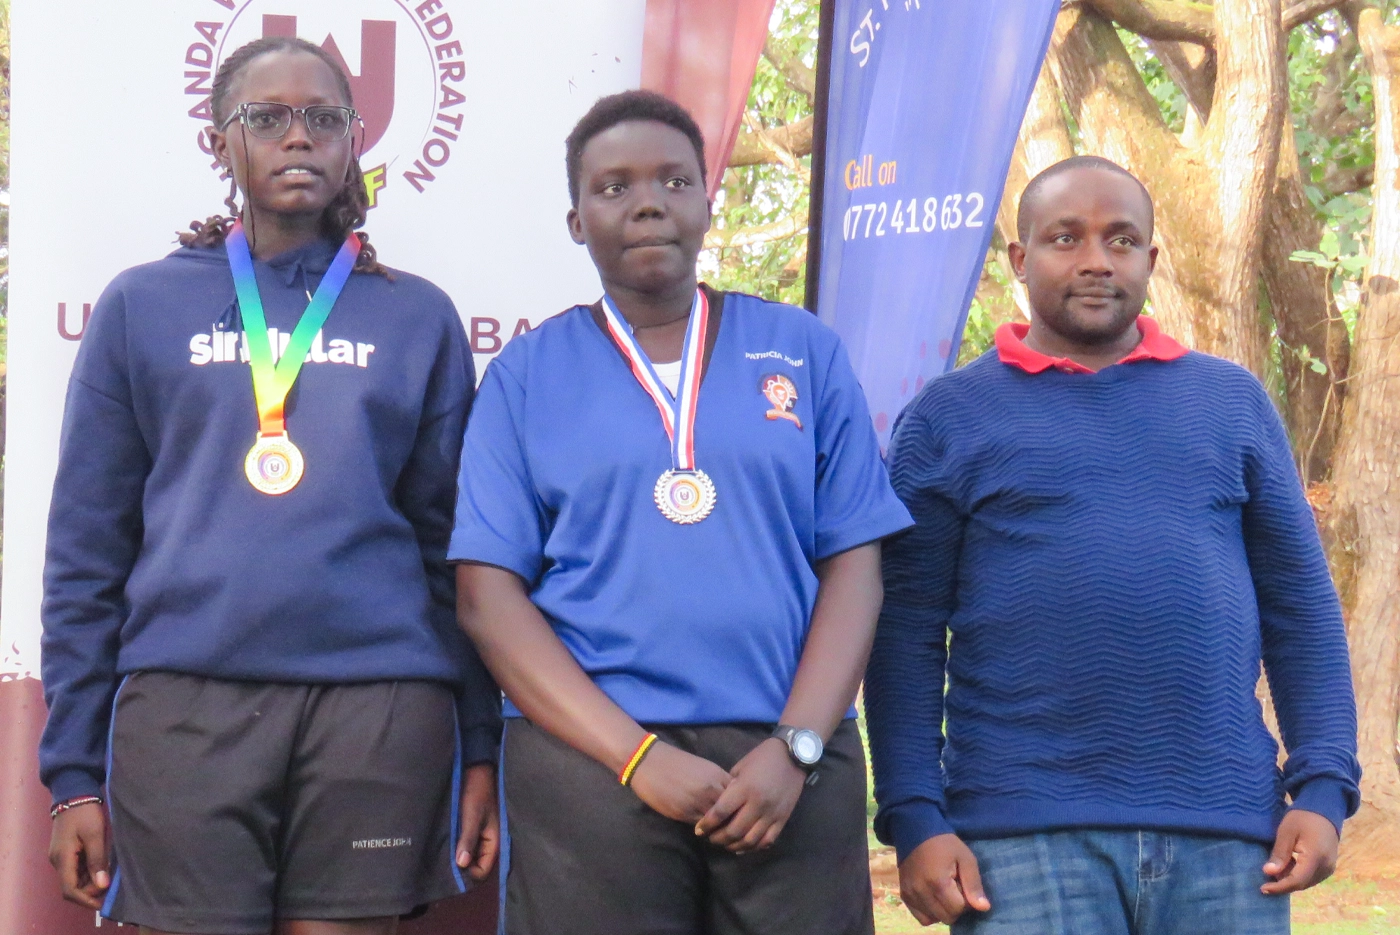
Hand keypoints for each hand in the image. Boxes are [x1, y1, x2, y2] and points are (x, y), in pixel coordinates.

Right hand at [48, 801, 109, 908]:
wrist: (74, 793)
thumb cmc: (85, 812)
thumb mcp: (95, 835)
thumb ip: (98, 860)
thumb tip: (102, 885)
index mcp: (62, 859)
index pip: (69, 889)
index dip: (86, 899)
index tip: (103, 901)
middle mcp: (58, 861)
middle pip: (72, 886)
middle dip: (91, 890)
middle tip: (112, 885)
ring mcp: (61, 857)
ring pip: (75, 878)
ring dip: (91, 881)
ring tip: (111, 876)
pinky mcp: (67, 852)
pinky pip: (77, 869)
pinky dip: (89, 872)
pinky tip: (104, 867)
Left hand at [455, 764, 499, 880]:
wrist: (476, 771)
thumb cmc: (477, 793)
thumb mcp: (472, 816)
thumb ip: (468, 840)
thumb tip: (462, 864)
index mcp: (494, 841)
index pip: (483, 871)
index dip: (469, 873)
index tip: (451, 870)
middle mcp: (489, 842)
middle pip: (476, 866)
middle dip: (463, 867)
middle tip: (445, 863)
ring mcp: (481, 836)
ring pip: (470, 856)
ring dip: (460, 856)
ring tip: (444, 854)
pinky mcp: (473, 830)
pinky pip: (467, 846)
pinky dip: (458, 847)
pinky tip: (447, 845)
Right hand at [628, 741, 730, 824]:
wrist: (648, 762)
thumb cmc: (674, 762)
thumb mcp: (702, 768)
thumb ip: (716, 782)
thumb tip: (727, 799)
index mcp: (717, 775)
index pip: (739, 797)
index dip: (739, 807)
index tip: (736, 812)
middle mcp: (712, 789)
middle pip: (732, 812)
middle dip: (732, 820)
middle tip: (730, 827)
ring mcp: (699, 802)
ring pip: (718, 823)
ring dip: (718, 828)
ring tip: (717, 830)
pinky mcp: (684, 813)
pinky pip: (701, 827)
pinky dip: (704, 830)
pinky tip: (703, 829)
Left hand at [694, 738, 805, 853]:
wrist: (793, 756)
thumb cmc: (762, 757)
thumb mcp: (740, 767)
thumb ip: (729, 787)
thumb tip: (718, 805)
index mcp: (744, 788)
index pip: (721, 812)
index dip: (707, 824)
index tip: (698, 830)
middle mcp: (758, 804)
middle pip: (734, 831)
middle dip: (717, 838)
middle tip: (710, 838)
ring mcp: (772, 813)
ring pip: (750, 840)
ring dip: (734, 845)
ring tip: (725, 844)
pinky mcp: (783, 819)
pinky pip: (767, 840)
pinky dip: (754, 847)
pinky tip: (744, 846)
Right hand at [899, 833, 990, 925]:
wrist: (915, 831)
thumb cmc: (944, 843)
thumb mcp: (965, 858)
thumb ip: (974, 884)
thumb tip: (983, 908)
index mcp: (937, 882)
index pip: (958, 909)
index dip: (965, 900)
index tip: (962, 884)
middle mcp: (921, 891)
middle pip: (946, 917)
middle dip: (954, 907)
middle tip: (953, 888)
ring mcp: (910, 894)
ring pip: (933, 919)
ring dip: (942, 911)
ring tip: (943, 892)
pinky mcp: (904, 895)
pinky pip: (921, 917)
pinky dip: (930, 913)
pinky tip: (933, 898)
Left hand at [1262, 808, 1338, 894]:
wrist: (1324, 810)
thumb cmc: (1303, 817)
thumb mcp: (1286, 832)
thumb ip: (1279, 853)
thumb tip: (1268, 872)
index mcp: (1316, 857)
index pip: (1297, 880)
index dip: (1280, 887)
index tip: (1263, 888)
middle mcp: (1326, 867)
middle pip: (1302, 884)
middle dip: (1283, 884)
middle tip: (1265, 878)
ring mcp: (1329, 867)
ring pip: (1307, 882)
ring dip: (1290, 879)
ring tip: (1275, 868)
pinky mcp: (1329, 866)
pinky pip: (1312, 877)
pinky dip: (1298, 874)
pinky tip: (1288, 864)